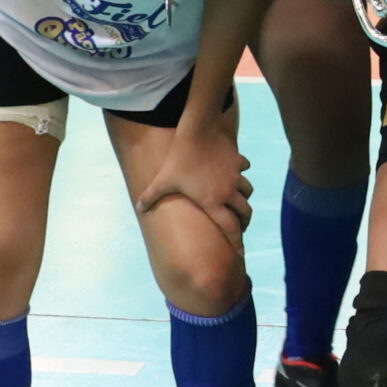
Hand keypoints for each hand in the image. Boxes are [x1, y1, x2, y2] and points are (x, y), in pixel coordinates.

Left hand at [135, 121, 253, 248]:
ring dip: (244, 198)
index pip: (230, 229)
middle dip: (244, 222)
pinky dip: (241, 172)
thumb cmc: (180, 159)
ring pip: (247, 192)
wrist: (198, 132)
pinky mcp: (238, 161)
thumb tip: (139, 209)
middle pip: (245, 213)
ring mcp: (235, 176)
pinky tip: (235, 171)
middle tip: (241, 227)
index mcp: (213, 202)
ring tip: (238, 200)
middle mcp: (228, 192)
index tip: (240, 254)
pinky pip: (244, 169)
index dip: (237, 243)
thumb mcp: (163, 180)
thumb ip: (152, 196)